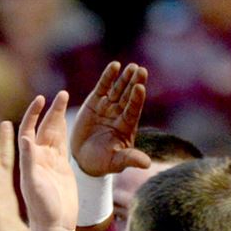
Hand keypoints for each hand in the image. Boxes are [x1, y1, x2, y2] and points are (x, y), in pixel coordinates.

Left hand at [18, 92, 77, 230]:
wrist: (55, 226)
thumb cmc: (41, 209)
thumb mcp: (33, 184)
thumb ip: (29, 162)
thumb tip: (25, 138)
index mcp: (29, 160)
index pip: (28, 130)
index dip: (33, 114)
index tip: (40, 99)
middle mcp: (38, 158)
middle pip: (44, 127)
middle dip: (51, 110)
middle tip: (62, 94)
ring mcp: (51, 162)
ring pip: (55, 133)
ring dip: (58, 116)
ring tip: (65, 98)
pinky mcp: (63, 167)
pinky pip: (63, 144)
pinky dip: (65, 130)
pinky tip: (67, 118)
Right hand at [70, 62, 149, 176]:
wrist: (83, 160)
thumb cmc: (102, 163)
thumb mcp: (116, 162)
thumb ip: (130, 159)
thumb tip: (147, 164)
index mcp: (127, 127)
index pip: (133, 109)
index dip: (136, 99)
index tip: (140, 87)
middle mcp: (119, 114)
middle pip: (128, 96)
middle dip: (134, 83)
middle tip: (140, 70)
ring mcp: (108, 107)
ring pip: (118, 89)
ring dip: (124, 78)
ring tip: (132, 66)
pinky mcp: (95, 102)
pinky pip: (103, 87)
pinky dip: (108, 77)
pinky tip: (115, 66)